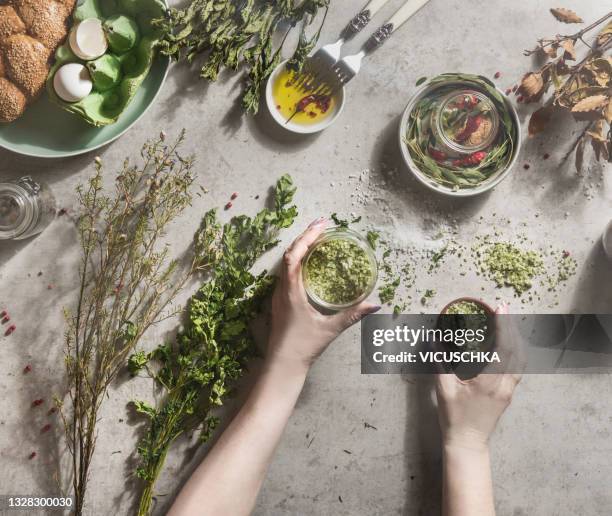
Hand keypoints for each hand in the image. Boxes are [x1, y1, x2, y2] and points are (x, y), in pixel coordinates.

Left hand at [267, 218, 380, 371]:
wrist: (282, 365)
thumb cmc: (303, 346)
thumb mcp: (331, 329)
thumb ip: (353, 315)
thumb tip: (374, 305)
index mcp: (291, 291)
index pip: (295, 255)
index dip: (307, 237)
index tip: (322, 224)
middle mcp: (282, 289)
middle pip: (289, 254)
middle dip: (305, 237)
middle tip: (323, 226)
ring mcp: (278, 295)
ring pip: (285, 263)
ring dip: (300, 247)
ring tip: (317, 239)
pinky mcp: (280, 301)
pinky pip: (286, 273)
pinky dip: (297, 261)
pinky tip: (309, 263)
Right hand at [436, 304, 522, 449]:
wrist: (467, 442)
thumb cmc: (453, 417)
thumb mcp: (443, 389)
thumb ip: (439, 362)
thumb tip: (434, 339)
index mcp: (489, 382)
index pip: (502, 349)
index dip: (503, 326)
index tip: (500, 309)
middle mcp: (504, 385)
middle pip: (516, 351)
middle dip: (511, 327)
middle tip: (503, 308)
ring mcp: (509, 391)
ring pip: (521, 360)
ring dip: (516, 338)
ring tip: (507, 322)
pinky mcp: (509, 394)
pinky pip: (519, 368)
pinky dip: (516, 351)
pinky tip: (508, 344)